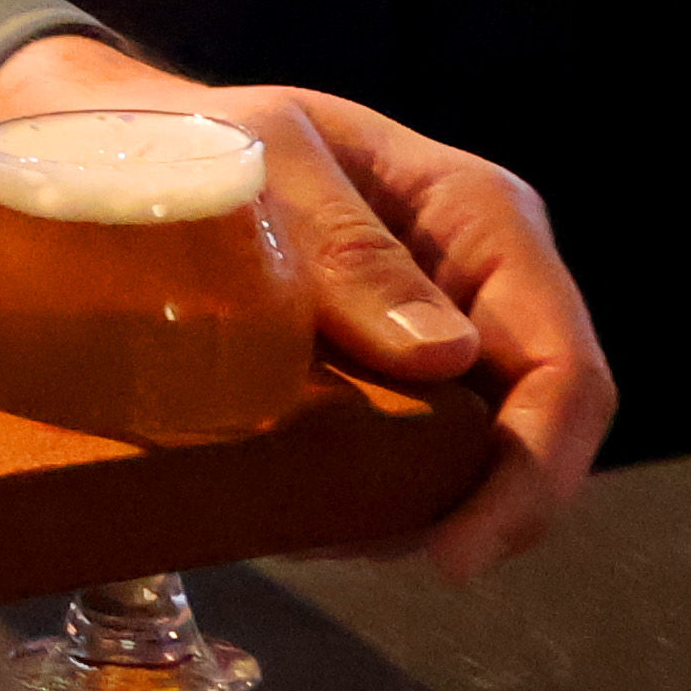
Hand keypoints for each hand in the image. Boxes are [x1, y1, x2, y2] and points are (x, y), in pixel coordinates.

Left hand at [0, 29, 611, 582]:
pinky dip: (359, 496)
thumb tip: (444, 358)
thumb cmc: (205, 134)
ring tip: (297, 526)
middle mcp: (482, 288)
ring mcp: (438, 338)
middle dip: (464, 513)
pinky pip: (400, 455)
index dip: (534, 474)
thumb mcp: (269, 164)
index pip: (562, 366)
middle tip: (345, 548)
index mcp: (482, 218)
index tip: (454, 555)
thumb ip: (346, 250)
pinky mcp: (384, 380)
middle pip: (531, 435)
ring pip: (465, 462)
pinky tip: (287, 506)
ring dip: (400, 513)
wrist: (128, 144)